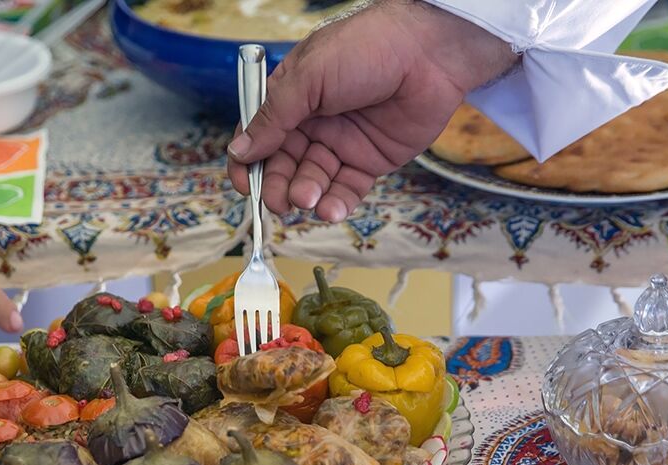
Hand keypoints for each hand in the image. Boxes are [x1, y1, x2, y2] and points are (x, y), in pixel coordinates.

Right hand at [227, 0, 515, 221]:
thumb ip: (273, 118)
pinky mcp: (369, 161)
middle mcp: (313, 122)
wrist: (428, 53)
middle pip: (282, 164)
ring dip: (306, 194)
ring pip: (312, 180)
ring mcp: (341, 143)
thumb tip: (239, 151)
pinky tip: (331, 210)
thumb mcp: (309, 78)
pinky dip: (336, 204)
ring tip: (308, 199)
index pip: (257, 136)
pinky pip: (346, 189)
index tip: (244, 186)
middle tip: (278, 202)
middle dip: (276, 186)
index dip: (247, 162)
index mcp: (291, 96)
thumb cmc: (365, 49)